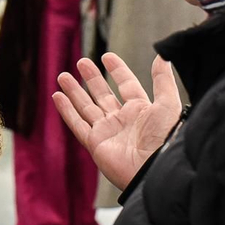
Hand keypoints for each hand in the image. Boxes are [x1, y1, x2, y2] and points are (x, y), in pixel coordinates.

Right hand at [53, 53, 181, 188]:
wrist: (155, 168)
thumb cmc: (165, 139)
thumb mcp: (168, 105)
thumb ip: (163, 81)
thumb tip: (161, 56)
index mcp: (141, 110)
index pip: (126, 85)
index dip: (117, 70)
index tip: (107, 57)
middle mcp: (122, 120)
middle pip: (103, 94)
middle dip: (92, 78)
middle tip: (82, 62)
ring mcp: (107, 131)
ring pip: (86, 107)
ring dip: (74, 91)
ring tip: (62, 76)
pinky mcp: (95, 143)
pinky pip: (77, 124)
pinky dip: (66, 111)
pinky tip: (57, 97)